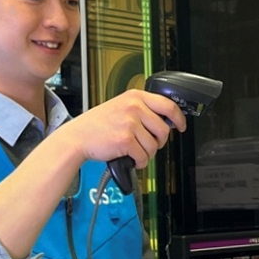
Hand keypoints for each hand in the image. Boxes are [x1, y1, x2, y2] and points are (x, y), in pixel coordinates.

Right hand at [67, 89, 186, 166]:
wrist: (78, 137)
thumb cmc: (97, 124)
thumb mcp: (121, 106)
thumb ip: (142, 109)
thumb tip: (166, 121)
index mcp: (135, 96)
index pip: (168, 105)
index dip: (179, 118)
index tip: (181, 126)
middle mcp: (134, 107)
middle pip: (164, 129)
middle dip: (159, 142)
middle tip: (149, 145)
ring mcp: (130, 123)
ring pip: (154, 145)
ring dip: (147, 154)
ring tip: (135, 152)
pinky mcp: (125, 140)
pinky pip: (143, 156)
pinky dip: (139, 162)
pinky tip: (130, 158)